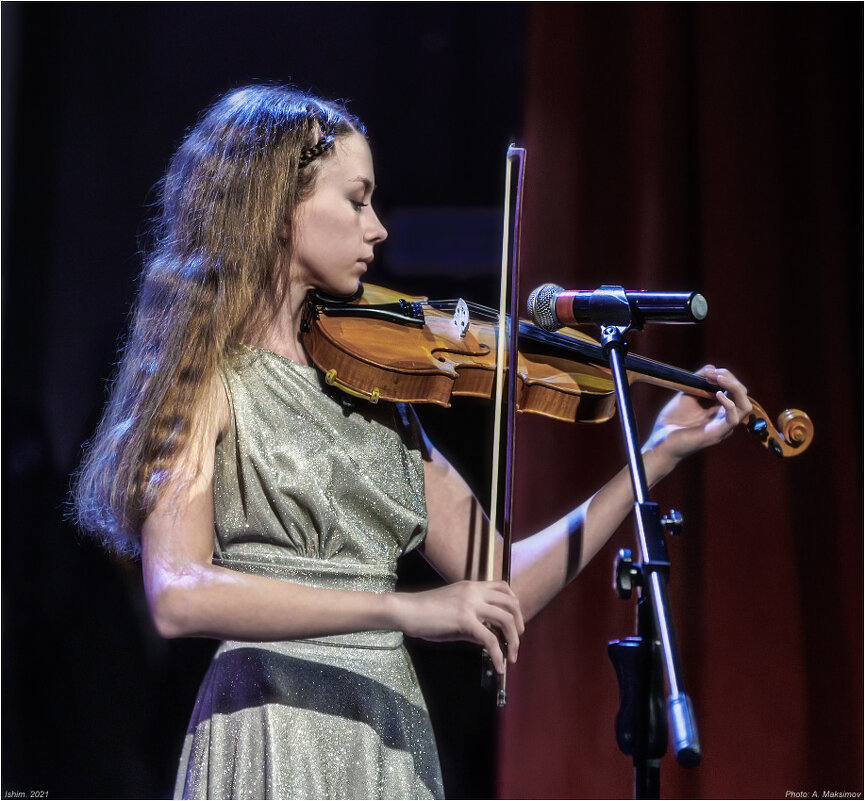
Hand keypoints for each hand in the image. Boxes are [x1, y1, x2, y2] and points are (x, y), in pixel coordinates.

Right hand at [393, 580, 523, 673]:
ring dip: (514, 640)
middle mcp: (474, 592)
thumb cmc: (425, 612)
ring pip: (506, 620)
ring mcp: (470, 605)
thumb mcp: (453, 611)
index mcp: (471, 586)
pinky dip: (499, 655)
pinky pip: (490, 639)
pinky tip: (499, 666)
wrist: (407, 610)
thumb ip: (474, 621)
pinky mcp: (465, 621)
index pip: (503, 586)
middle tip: (517, 640)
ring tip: (512, 656)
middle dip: (519, 623)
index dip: (514, 603)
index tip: (515, 620)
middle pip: (511, 603)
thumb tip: (489, 638)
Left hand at [644, 365, 751, 468]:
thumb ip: (699, 381)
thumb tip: (712, 367)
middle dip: (730, 379)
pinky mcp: (717, 434)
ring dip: (735, 388)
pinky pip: (733, 419)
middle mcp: (725, 418)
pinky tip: (717, 394)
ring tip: (720, 379)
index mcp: (719, 410)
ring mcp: (723, 427)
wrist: (660, 441)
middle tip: (713, 373)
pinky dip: (729, 403)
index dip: (726, 377)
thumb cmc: (672, 420)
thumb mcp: (686, 395)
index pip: (735, 390)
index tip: (709, 371)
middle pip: (742, 395)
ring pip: (745, 406)